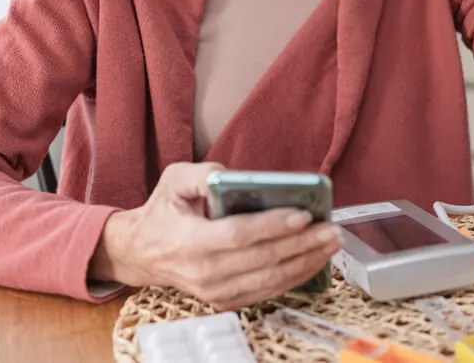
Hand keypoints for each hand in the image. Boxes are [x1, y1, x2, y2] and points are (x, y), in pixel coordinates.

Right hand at [88, 162, 342, 309]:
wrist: (142, 253)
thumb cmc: (163, 212)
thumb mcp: (174, 180)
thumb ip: (203, 173)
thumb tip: (235, 176)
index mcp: (190, 240)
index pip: (239, 235)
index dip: (273, 226)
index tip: (303, 214)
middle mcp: (203, 272)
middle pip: (262, 260)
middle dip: (303, 244)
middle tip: (331, 229)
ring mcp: (214, 291)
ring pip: (269, 280)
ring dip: (305, 262)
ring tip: (330, 244)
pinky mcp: (224, 300)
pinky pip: (266, 292)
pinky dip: (293, 278)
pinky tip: (312, 261)